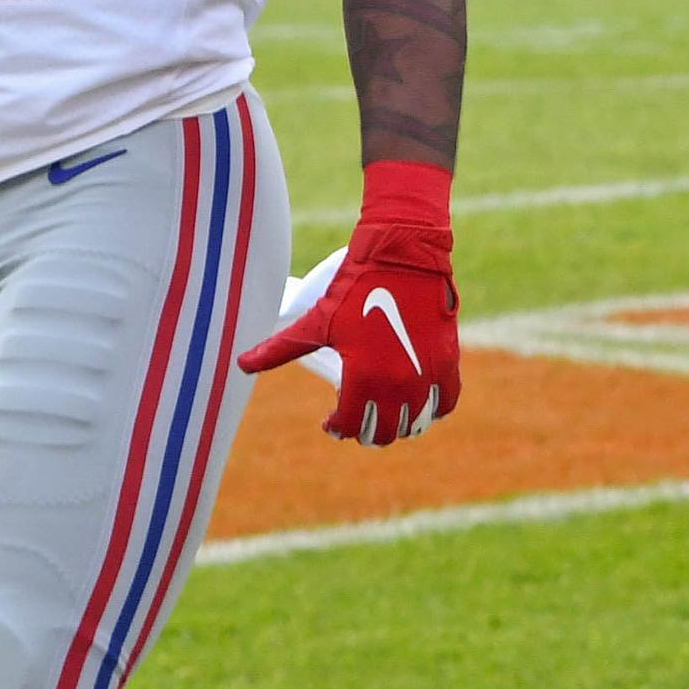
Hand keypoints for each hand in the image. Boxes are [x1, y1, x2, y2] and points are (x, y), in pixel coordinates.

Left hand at [239, 162, 459, 443]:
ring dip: (400, 424)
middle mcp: (397, 383)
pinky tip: (419, 405)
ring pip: (416, 423)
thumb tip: (241, 364)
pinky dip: (433, 410)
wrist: (404, 256)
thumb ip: (279, 348)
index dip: (338, 428)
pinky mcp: (447, 360)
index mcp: (362, 378)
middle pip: (385, 432)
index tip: (331, 421)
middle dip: (368, 431)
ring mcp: (426, 374)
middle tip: (357, 419)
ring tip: (387, 414)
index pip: (352, 425)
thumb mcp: (317, 321)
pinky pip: (446, 402)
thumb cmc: (356, 286)